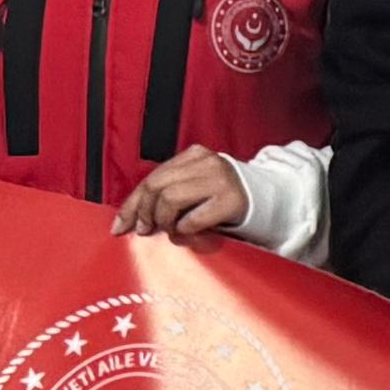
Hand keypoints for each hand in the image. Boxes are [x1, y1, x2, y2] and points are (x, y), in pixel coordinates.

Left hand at [112, 147, 252, 242]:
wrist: (271, 202)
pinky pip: (193, 219)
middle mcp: (207, 162)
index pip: (151, 178)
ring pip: (170, 200)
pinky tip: (189, 234)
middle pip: (156, 186)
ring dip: (164, 222)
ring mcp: (220, 180)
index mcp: (194, 155)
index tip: (119, 226)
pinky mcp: (232, 201)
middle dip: (144, 213)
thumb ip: (169, 194)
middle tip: (145, 231)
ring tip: (171, 231)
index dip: (131, 204)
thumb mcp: (196, 188)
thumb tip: (131, 219)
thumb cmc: (224, 201)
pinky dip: (185, 230)